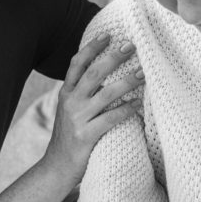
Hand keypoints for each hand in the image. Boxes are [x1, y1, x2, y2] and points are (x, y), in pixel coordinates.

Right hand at [44, 34, 143, 182]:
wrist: (56, 167)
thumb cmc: (70, 136)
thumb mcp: (69, 110)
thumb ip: (82, 93)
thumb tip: (107, 74)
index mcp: (66, 93)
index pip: (76, 64)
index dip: (91, 47)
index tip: (108, 34)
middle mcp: (70, 102)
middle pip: (93, 73)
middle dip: (113, 57)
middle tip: (131, 46)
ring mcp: (77, 119)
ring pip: (105, 94)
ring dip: (127, 81)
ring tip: (143, 73)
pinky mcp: (86, 135)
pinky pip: (111, 119)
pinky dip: (126, 110)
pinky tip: (139, 104)